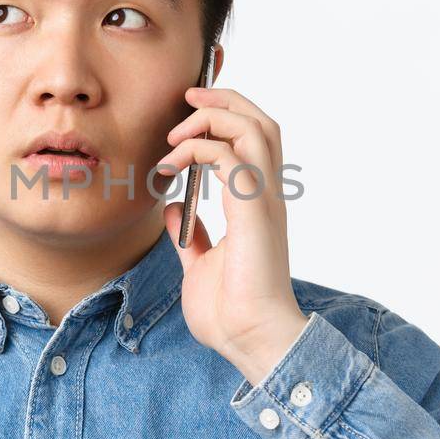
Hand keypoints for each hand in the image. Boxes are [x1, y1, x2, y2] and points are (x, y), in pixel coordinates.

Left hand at [156, 85, 308, 386]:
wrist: (250, 340)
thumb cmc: (231, 313)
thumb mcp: (200, 265)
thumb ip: (191, 237)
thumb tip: (174, 210)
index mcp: (257, 206)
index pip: (254, 141)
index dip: (226, 116)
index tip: (187, 116)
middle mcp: (266, 197)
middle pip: (262, 121)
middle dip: (225, 99)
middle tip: (188, 98)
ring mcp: (264, 202)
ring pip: (254, 128)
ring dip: (213, 118)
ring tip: (177, 132)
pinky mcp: (254, 213)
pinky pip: (232, 158)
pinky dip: (200, 150)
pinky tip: (173, 166)